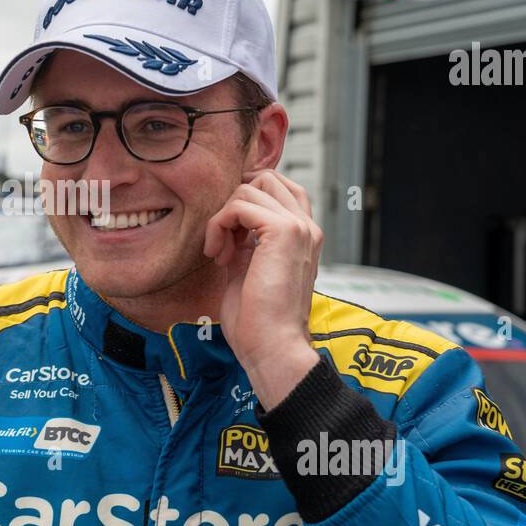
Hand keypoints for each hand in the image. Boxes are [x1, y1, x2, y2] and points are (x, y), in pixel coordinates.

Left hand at [202, 169, 322, 409]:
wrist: (272, 347)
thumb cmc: (258, 321)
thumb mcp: (248, 270)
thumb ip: (244, 243)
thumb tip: (227, 225)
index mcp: (303, 235)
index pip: (278, 188)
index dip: (245, 202)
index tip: (228, 238)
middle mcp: (306, 226)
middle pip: (264, 178)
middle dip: (233, 204)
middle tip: (222, 243)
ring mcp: (299, 227)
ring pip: (249, 188)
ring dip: (223, 217)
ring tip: (220, 253)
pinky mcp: (283, 231)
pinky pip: (238, 205)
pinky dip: (219, 225)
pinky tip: (219, 256)